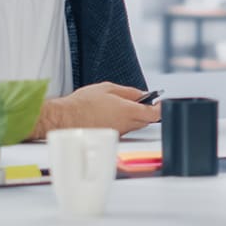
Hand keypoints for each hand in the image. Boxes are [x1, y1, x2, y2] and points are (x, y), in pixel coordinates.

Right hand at [35, 81, 159, 137]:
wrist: (65, 119)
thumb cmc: (83, 104)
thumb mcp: (108, 88)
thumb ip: (128, 92)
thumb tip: (141, 94)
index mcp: (128, 112)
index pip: (154, 114)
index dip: (160, 107)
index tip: (160, 102)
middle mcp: (126, 125)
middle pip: (146, 120)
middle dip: (146, 111)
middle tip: (141, 101)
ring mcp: (119, 133)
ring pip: (134, 125)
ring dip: (133, 116)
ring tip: (120, 105)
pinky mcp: (111, 138)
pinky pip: (122, 129)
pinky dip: (122, 122)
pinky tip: (110, 114)